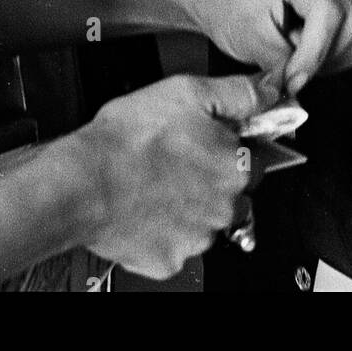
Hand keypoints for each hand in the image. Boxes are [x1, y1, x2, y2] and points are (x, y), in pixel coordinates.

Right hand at [69, 73, 271, 278]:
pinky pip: (174, 245)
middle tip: (174, 159)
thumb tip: (269, 90)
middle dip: (208, 177)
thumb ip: (238, 93)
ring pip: (203, 220)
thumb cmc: (129, 138)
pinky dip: (162, 229)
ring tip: (154, 181)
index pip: (252, 160)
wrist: (82, 182)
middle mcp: (223, 208)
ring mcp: (196, 239)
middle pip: (230, 194)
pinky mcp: (169, 260)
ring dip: (187, 204)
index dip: (227, 147)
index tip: (205, 142)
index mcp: (234, 167)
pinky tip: (144, 206)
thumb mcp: (189, 92)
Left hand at [186, 0, 351, 95]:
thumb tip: (303, 87)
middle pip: (350, 24)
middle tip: (292, 70)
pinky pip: (350, 32)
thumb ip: (284, 67)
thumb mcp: (251, 39)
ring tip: (294, 53)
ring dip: (329, 55)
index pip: (329, 15)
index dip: (315, 55)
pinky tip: (303, 49)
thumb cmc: (225, 2)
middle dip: (323, 57)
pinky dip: (331, 50)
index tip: (296, 79)